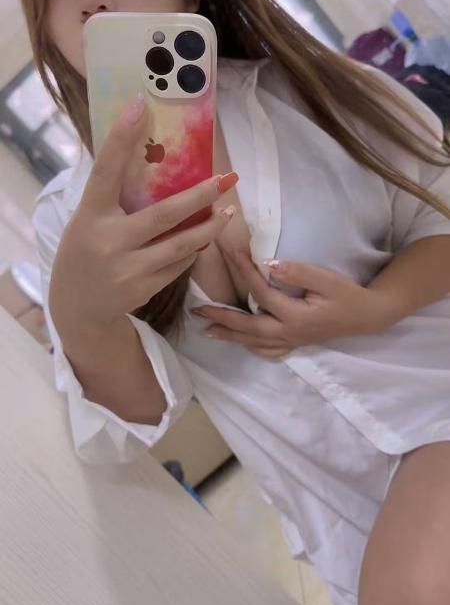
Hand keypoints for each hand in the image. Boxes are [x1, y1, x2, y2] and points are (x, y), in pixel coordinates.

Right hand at [49, 94, 237, 337]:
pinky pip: (178, 265)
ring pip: (180, 245)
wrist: (78, 308)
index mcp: (90, 215)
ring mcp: (127, 269)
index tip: (140, 103)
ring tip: (228, 211)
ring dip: (209, 227)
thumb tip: (151, 158)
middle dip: (199, 196)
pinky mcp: (143, 289)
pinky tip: (203, 239)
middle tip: (225, 179)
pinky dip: (192, 250)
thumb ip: (113, 198)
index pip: (105, 170)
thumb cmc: (84, 252)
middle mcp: (108, 241)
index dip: (121, 137)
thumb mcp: (88, 221)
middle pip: (163, 214)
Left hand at [191, 252, 383, 357]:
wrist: (367, 316)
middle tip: (198, 311)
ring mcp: (291, 341)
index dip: (243, 272)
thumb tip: (270, 264)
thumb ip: (299, 272)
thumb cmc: (348, 295)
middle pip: (248, 327)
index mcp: (295, 315)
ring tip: (207, 330)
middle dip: (222, 318)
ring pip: (254, 342)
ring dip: (229, 336)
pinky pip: (268, 351)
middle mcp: (288, 332)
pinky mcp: (296, 343)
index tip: (229, 253)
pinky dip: (251, 348)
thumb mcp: (327, 279)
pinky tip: (240, 343)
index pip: (261, 293)